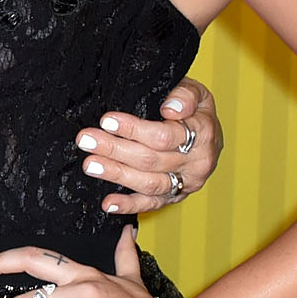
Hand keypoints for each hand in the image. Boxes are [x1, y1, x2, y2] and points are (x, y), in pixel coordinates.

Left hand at [77, 76, 221, 214]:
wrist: (209, 133)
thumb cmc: (195, 109)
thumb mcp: (196, 92)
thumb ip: (186, 95)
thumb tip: (171, 109)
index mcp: (202, 135)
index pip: (164, 136)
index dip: (133, 129)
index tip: (107, 121)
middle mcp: (196, 163)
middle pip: (151, 160)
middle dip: (115, 149)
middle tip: (87, 140)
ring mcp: (186, 182)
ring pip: (149, 183)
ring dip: (117, 174)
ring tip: (90, 164)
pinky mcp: (176, 196)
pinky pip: (152, 204)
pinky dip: (130, 205)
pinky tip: (108, 203)